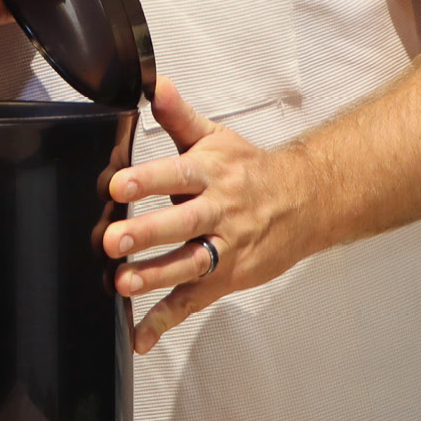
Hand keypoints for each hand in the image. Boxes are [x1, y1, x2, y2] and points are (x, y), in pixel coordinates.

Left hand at [104, 76, 313, 354]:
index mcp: (214, 174)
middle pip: (183, 224)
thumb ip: (179, 116)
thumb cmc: (250, 171)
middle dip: (147, 234)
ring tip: (123, 284)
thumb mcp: (216, 138)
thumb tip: (155, 82)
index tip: (118, 185)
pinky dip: (166, 321)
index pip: (179, 174)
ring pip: (190, 265)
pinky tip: (141, 337)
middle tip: (112, 241)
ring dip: (156, 277)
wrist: (307, 203)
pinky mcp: (225, 279)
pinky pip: (193, 301)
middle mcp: (220, 212)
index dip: (149, 180)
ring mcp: (224, 249)